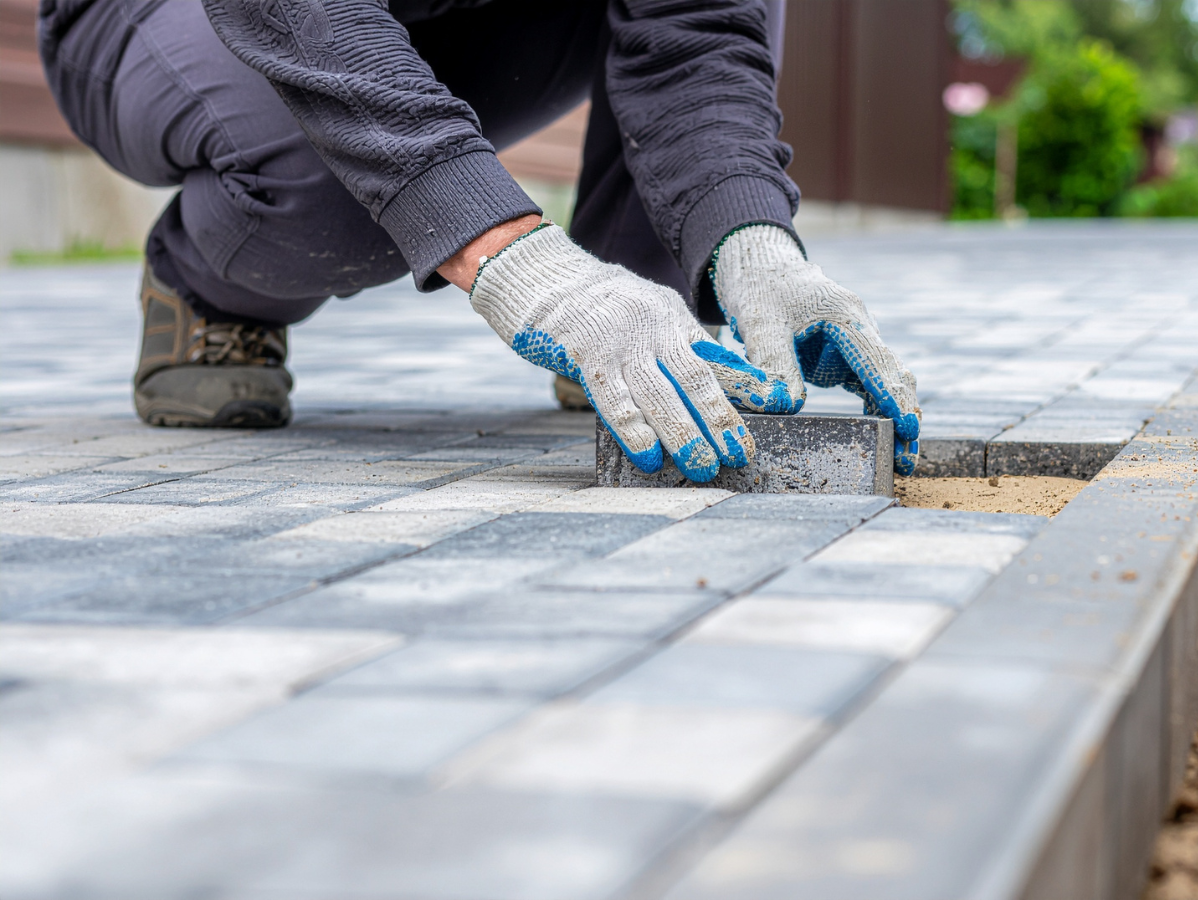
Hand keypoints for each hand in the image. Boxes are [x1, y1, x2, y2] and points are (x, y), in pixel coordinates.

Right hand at [469, 224, 794, 481]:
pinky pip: (613, 400)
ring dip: (681, 434)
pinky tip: (648, 456)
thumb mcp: (652, 311)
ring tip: (701, 467)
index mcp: (673, 318)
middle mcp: (651, 329)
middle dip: (718, 420)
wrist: (543, 279)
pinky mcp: (584, 358)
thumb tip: (737, 376)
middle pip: (693, 380)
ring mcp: (618, 344)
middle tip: (739, 455)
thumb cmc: (602, 307)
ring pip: (656, 395)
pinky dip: (633, 430)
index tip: (777, 408)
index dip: (746, 386)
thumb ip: (690, 343)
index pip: (715, 358)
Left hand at [711, 224, 920, 474]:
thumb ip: (773, 362)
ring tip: (900, 462)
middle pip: (893, 375)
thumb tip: (786, 407)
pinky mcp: (846, 358)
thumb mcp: (760, 323)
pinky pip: (870, 386)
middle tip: (906, 461)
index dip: (892, 395)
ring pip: (886, 383)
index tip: (907, 427)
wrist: (762, 271)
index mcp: (846, 314)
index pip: (877, 360)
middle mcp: (861, 329)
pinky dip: (878, 411)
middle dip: (904, 416)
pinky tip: (883, 442)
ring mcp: (857, 344)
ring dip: (894, 419)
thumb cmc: (761, 291)